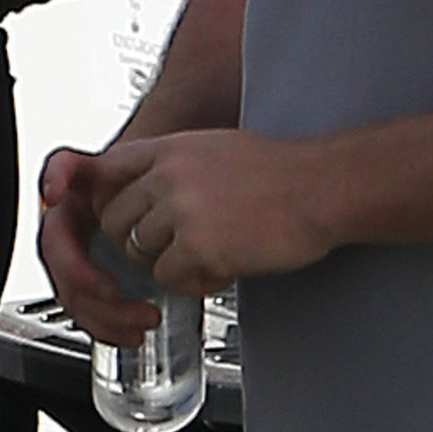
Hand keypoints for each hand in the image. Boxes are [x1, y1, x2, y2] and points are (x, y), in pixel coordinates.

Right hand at [35, 145, 160, 343]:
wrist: (145, 174)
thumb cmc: (125, 167)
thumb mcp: (96, 158)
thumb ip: (64, 165)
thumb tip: (49, 189)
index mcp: (60, 217)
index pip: (56, 251)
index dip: (79, 272)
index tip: (112, 288)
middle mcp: (66, 244)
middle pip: (70, 285)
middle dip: (102, 304)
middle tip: (143, 312)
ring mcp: (80, 266)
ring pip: (80, 305)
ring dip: (108, 322)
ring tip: (144, 325)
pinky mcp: (95, 284)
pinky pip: (93, 314)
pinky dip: (111, 328)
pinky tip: (133, 335)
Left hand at [84, 129, 332, 291]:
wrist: (323, 187)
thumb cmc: (286, 173)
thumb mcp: (219, 149)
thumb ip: (180, 167)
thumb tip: (154, 191)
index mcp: (173, 149)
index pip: (109, 170)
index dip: (111, 199)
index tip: (124, 216)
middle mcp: (169, 175)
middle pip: (114, 218)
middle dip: (135, 242)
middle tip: (166, 249)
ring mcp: (181, 210)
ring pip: (138, 252)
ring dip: (166, 264)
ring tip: (203, 260)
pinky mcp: (197, 246)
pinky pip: (168, 278)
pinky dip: (191, 283)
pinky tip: (220, 271)